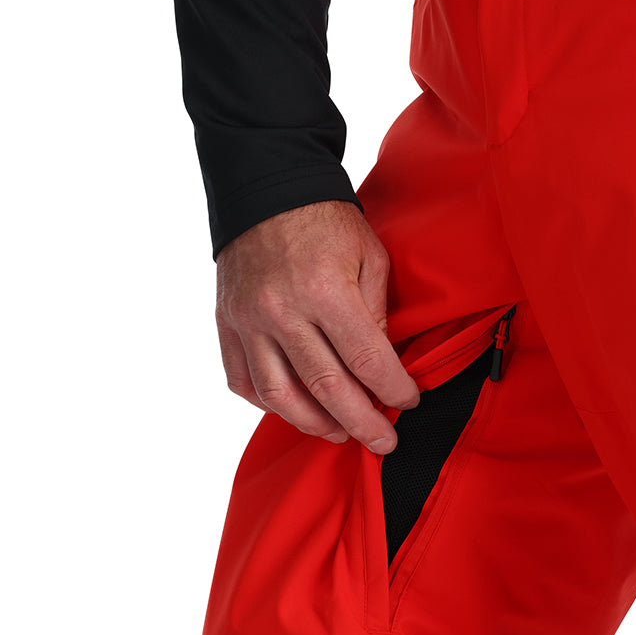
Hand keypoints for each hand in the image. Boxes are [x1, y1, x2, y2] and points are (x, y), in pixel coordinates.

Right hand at [215, 200, 419, 452]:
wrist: (266, 192)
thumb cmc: (326, 222)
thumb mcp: (369, 257)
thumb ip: (377, 313)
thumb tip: (382, 365)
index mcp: (326, 291)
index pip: (367, 360)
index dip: (393, 389)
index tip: (408, 401)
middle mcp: (283, 312)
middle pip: (326, 388)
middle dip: (361, 423)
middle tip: (383, 443)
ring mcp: (249, 322)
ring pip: (280, 397)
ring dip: (314, 424)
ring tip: (340, 433)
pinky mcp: (227, 325)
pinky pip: (244, 381)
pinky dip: (270, 405)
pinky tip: (296, 410)